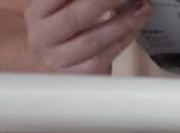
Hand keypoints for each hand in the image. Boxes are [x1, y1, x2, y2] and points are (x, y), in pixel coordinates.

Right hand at [24, 0, 151, 73]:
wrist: (58, 62)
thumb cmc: (65, 30)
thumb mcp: (64, 7)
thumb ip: (81, 1)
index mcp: (37, 13)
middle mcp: (41, 37)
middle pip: (76, 17)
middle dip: (107, 1)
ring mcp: (57, 60)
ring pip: (93, 40)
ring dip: (123, 22)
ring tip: (142, 7)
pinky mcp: (76, 77)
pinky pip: (103, 58)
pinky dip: (123, 40)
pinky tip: (135, 27)